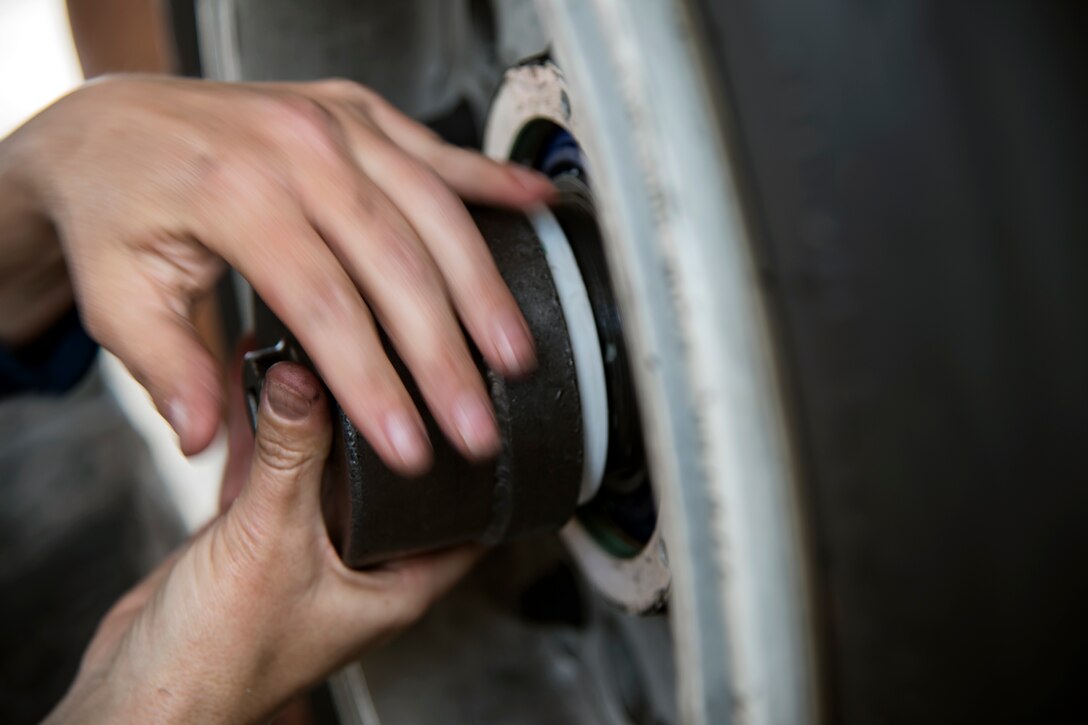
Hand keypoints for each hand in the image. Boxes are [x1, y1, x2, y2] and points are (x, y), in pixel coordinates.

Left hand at [2, 75, 553, 471]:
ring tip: (516, 352)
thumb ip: (166, 368)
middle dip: (446, 357)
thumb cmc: (116, 205)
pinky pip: (436, 146)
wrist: (112, 123)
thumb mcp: (114, 295)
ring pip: (432, 210)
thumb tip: (206, 439)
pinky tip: (534, 206)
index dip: (374, 384)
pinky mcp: (356, 113)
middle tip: (477, 424)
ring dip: (483, 288)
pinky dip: (491, 179)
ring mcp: (333, 124)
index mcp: (233, 195)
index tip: (408, 447)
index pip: (324, 307)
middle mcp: (295, 149)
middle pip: (396, 265)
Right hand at [46, 363, 479, 723]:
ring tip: (337, 383)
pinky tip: (275, 410)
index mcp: (398, 587)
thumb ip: (291, 455)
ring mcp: (316, 558)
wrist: (144, 691)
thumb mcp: (269, 538)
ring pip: (341, 484)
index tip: (474, 412)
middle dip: (395, 437)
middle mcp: (365, 572)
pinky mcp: (269, 548)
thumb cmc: (218, 663)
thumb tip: (304, 382)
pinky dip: (284, 453)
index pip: (468, 522)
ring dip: (333, 440)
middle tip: (400, 378)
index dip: (478, 469)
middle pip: (400, 491)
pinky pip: (289, 487)